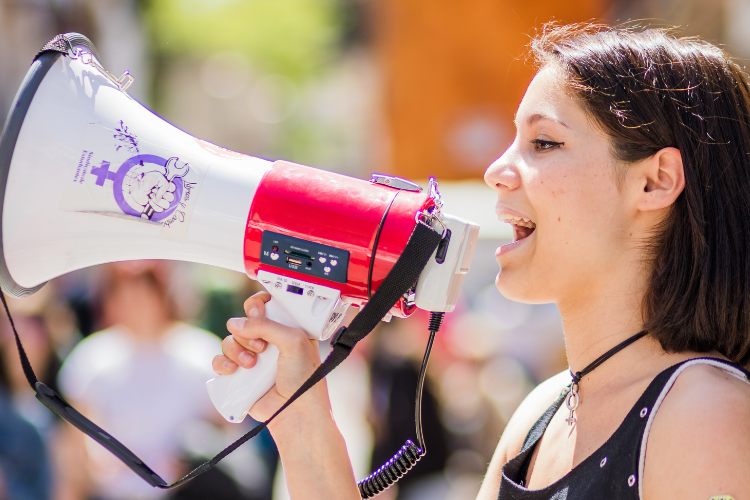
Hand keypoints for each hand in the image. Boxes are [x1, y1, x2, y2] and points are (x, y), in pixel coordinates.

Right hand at [211, 292, 328, 422]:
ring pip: (230, 341)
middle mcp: (268, 341)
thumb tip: (236, 323)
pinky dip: (222, 363)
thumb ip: (266, 325)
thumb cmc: (303, 378)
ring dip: (236, 349)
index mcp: (286, 328)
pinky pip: (220, 361)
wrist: (295, 412)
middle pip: (243, 322)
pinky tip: (233, 370)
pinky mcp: (240, 375)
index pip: (265, 306)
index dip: (257, 306)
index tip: (257, 312)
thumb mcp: (293, 341)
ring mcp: (253, 358)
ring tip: (251, 364)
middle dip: (247, 332)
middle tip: (262, 347)